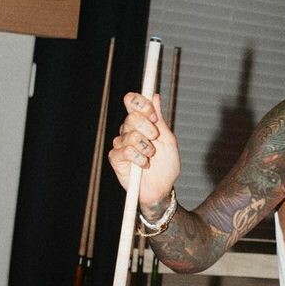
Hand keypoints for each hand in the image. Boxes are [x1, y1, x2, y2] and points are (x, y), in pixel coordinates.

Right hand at [108, 91, 179, 212]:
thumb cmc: (166, 166)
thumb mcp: (168, 141)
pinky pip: (126, 151)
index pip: (132, 101)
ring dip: (146, 148)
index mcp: (141, 122)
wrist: (161, 189)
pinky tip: (143, 166)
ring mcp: (121, 144)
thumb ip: (160, 120)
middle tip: (155, 141)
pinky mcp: (116, 158)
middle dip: (148, 129)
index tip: (154, 116)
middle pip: (132, 117)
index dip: (141, 104)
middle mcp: (128, 130)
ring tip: (150, 158)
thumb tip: (154, 96)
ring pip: (130, 136)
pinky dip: (138, 159)